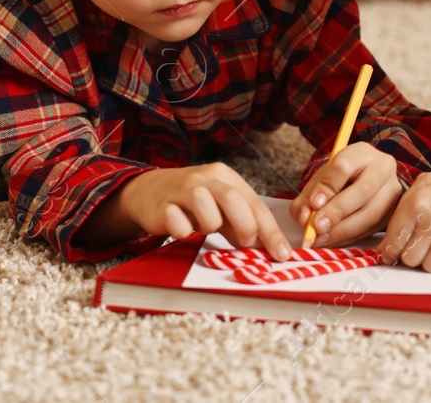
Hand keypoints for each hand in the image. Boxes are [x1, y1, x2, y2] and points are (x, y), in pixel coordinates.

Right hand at [117, 163, 292, 260]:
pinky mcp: (162, 206)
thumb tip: (266, 247)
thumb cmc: (191, 202)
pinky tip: (181, 227)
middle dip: (245, 226)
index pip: (255, 204)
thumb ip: (241, 224)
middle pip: (233, 200)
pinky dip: (184, 232)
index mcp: (225, 177)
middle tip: (245, 243)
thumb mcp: (220, 208)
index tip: (282, 253)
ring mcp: (182, 190)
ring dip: (209, 226)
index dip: (271, 231)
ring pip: (206, 210)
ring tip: (202, 227)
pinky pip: (179, 225)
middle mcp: (206, 179)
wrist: (148, 191)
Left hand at [289, 143, 402, 247]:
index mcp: (361, 153)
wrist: (360, 181)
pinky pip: (373, 229)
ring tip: (321, 238)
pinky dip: (350, 238)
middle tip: (317, 226)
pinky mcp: (393, 213)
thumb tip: (305, 220)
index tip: (313, 202)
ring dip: (344, 230)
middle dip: (338, 211)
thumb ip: (307, 198)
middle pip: (363, 190)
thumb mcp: (320, 180)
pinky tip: (333, 240)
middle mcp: (383, 168)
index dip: (328, 186)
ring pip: (371, 213)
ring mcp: (392, 191)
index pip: (345, 165)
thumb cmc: (338, 180)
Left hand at [378, 172, 430, 272]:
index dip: (390, 252)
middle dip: (414, 253)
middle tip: (424, 242)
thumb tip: (384, 247)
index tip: (391, 255)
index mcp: (416, 204)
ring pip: (430, 268)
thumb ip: (400, 211)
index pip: (393, 242)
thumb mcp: (423, 186)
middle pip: (409, 260)